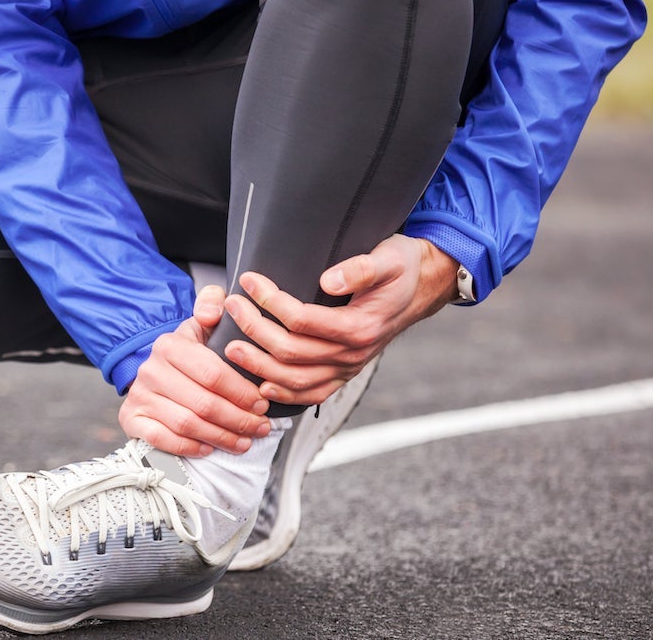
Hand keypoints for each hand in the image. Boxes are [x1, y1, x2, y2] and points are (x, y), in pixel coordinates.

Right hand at [119, 285, 271, 456]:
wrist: (155, 373)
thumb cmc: (189, 355)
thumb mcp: (202, 325)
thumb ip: (214, 304)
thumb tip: (214, 312)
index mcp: (170, 345)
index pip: (212, 373)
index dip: (242, 392)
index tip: (262, 403)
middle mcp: (150, 369)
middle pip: (203, 403)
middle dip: (238, 419)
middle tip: (260, 427)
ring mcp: (139, 395)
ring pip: (187, 424)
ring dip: (221, 436)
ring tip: (244, 441)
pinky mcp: (132, 419)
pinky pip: (163, 439)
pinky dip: (189, 447)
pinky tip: (210, 447)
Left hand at [223, 234, 459, 405]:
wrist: (421, 288)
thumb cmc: (401, 268)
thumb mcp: (389, 257)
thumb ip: (360, 268)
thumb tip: (328, 280)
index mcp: (360, 326)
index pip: (302, 320)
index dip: (271, 301)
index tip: (249, 279)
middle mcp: (353, 354)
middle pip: (291, 351)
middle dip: (254, 329)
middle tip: (231, 307)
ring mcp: (348, 368)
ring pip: (295, 379)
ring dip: (258, 366)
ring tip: (230, 347)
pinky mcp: (344, 375)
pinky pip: (311, 395)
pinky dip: (283, 394)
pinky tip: (261, 384)